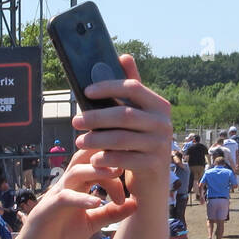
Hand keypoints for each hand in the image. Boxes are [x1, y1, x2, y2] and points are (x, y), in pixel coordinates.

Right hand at [11, 150, 132, 238]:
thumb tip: (136, 203)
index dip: (117, 168)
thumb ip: (112, 212)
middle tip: (128, 161)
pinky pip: (66, 197)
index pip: (99, 162)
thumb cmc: (61, 234)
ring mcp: (57, 193)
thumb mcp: (92, 222)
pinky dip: (82, 198)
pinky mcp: (48, 207)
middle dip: (107, 154)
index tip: (132, 185)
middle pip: (86, 156)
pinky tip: (98, 203)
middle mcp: (67, 184)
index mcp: (78, 184)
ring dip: (98, 170)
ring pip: (77, 171)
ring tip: (116, 175)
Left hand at [73, 54, 173, 184]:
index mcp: (159, 105)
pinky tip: (92, 159)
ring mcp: (160, 144)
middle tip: (74, 121)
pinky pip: (124, 159)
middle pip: (124, 114)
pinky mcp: (153, 165)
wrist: (152, 181)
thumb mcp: (137, 116)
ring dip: (96, 138)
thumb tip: (124, 56)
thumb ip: (131, 90)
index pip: (133, 88)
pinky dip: (106, 158)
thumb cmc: (138, 144)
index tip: (85, 91)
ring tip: (78, 140)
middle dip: (96, 117)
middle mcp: (163, 123)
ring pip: (122, 138)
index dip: (108, 87)